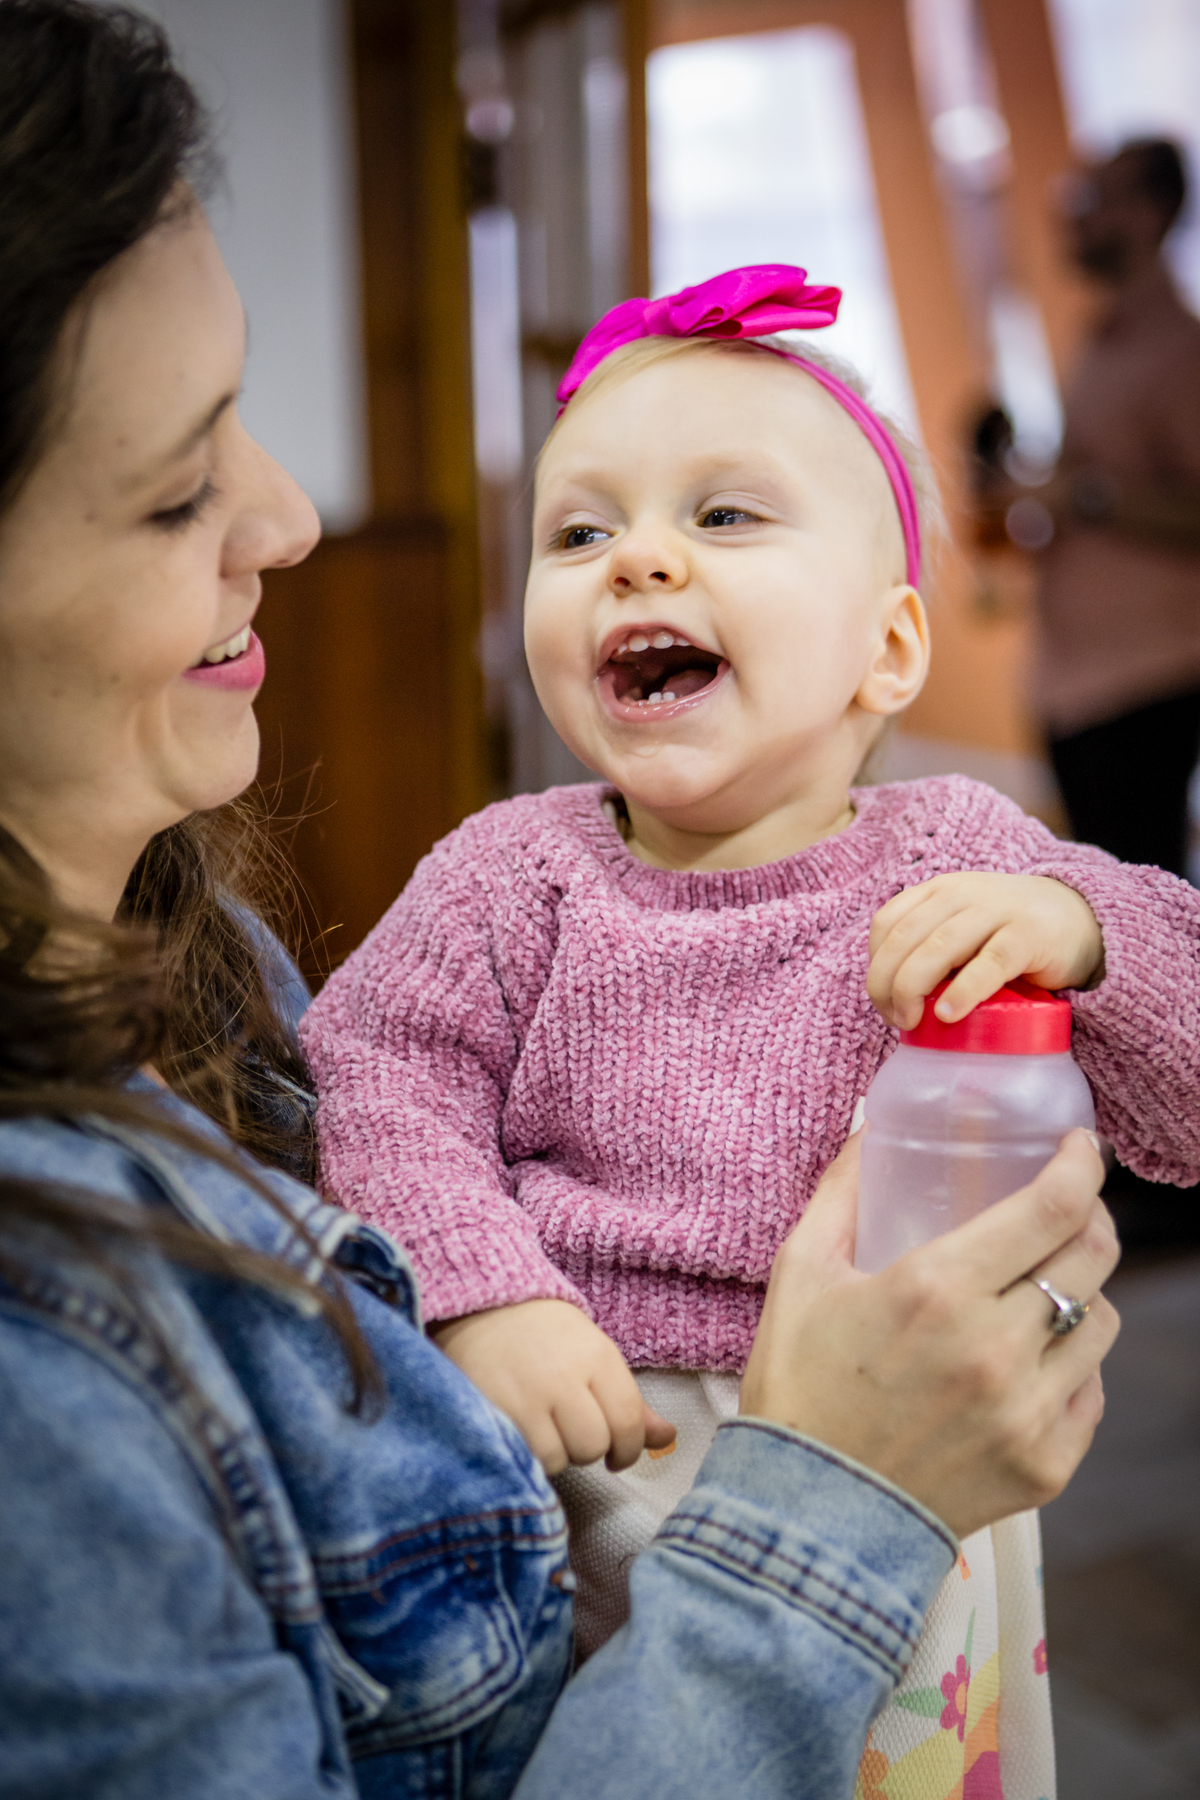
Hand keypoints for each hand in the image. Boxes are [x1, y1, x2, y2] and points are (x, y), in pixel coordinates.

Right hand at [431, 1298, 675, 1475]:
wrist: (481, 1308)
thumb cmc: (545, 1335)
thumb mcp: (593, 1356)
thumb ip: (630, 1403)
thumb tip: (667, 1439)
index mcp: (597, 1355)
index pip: (628, 1421)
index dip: (627, 1449)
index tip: (617, 1455)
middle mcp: (565, 1374)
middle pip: (594, 1445)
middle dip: (587, 1449)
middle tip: (571, 1432)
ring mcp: (528, 1394)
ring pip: (560, 1458)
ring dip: (555, 1454)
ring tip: (542, 1428)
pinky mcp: (495, 1411)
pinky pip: (527, 1457)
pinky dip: (528, 1455)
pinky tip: (522, 1433)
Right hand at [740, 1129, 1119, 1538]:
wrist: (807, 1515)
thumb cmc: (799, 1388)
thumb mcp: (801, 1272)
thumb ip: (843, 1192)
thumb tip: (872, 1129)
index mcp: (936, 1289)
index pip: (1053, 1206)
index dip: (1082, 1164)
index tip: (1080, 1150)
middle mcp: (994, 1347)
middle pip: (1094, 1255)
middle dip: (1089, 1218)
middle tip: (1063, 1212)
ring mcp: (1027, 1411)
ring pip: (1103, 1321)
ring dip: (1081, 1293)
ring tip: (1043, 1292)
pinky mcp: (1046, 1465)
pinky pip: (1091, 1392)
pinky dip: (1071, 1366)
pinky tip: (1031, 1360)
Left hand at [868, 871, 1103, 1031]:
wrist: (1082, 919)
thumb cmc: (1011, 934)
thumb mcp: (964, 929)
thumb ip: (932, 948)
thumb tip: (894, 998)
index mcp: (939, 891)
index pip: (887, 924)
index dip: (875, 965)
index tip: (883, 1001)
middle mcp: (962, 894)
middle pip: (904, 939)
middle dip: (887, 984)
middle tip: (896, 1019)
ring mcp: (996, 911)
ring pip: (937, 948)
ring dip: (913, 989)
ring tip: (912, 1021)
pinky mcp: (1029, 935)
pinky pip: (989, 963)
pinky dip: (963, 991)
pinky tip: (949, 1014)